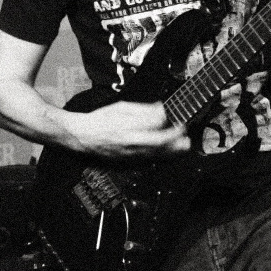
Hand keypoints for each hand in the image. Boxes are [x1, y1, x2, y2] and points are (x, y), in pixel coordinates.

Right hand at [72, 100, 189, 159]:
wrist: (85, 137)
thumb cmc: (102, 120)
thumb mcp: (121, 108)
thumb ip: (143, 110)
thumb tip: (161, 110)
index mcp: (129, 125)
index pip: (156, 124)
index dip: (170, 121)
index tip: (177, 117)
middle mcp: (132, 142)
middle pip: (162, 143)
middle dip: (178, 139)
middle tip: (185, 133)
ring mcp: (133, 155)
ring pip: (161, 155)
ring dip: (175, 150)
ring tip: (184, 143)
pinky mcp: (133, 163)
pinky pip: (154, 161)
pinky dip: (165, 156)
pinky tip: (170, 151)